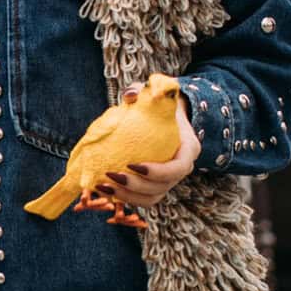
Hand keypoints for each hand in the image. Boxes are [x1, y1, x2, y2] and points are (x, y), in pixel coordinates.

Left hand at [100, 91, 198, 213]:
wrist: (164, 119)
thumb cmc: (157, 106)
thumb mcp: (152, 94)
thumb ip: (142, 90)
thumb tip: (129, 96)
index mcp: (188, 150)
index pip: (178, 168)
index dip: (157, 171)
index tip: (132, 164)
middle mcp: (181, 170)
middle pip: (162, 187)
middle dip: (135, 187)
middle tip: (110, 175)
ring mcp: (169, 181)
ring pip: (151, 198)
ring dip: (126, 196)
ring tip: (102, 186)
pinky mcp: (155, 187)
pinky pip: (141, 199)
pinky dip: (123, 198)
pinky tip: (103, 189)